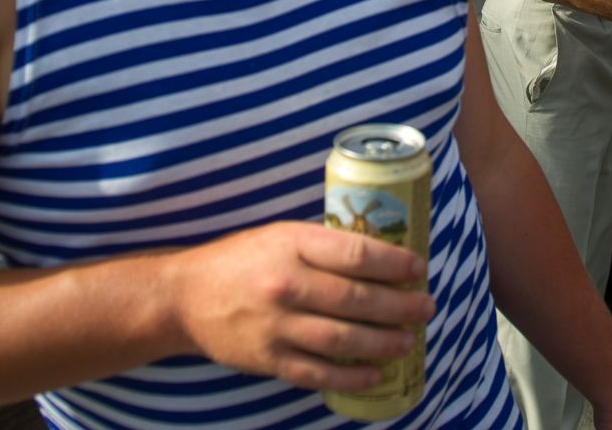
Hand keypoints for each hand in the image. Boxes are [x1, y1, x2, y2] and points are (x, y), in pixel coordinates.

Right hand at [168, 221, 434, 390]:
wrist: (185, 296)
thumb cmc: (242, 259)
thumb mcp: (281, 235)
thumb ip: (324, 245)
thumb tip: (382, 256)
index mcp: (292, 244)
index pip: (356, 253)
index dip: (394, 263)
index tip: (419, 269)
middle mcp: (286, 284)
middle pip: (357, 300)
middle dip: (400, 306)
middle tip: (426, 308)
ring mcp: (276, 325)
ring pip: (343, 339)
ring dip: (383, 342)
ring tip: (408, 341)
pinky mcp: (268, 358)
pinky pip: (318, 372)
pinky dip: (351, 377)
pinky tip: (375, 374)